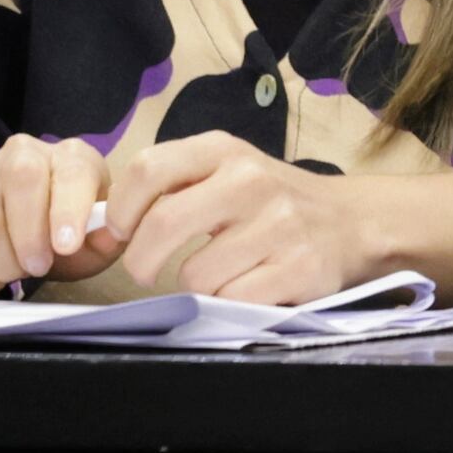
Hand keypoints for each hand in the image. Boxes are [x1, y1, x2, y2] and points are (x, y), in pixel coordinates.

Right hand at [0, 135, 132, 294]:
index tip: (65, 247)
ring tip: (15, 273)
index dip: (68, 211)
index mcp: (71, 157)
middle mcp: (24, 152)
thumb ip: (105, 238)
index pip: (71, 173)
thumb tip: (106, 236)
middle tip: (37, 268)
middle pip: (22, 182)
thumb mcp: (94, 235)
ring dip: (0, 260)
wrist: (6, 218)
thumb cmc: (63, 228)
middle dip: (29, 237)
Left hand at [95, 136, 396, 305]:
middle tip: (145, 272)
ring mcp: (278, 224)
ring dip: (196, 286)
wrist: (352, 222)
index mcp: (224, 150)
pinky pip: (230, 300)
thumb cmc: (270, 203)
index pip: (147, 169)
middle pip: (162, 224)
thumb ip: (170, 188)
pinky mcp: (298, 267)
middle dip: (140, 260)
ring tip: (220, 273)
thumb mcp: (225, 173)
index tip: (121, 233)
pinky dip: (230, 302)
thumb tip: (100, 227)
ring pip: (194, 275)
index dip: (120, 210)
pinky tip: (248, 285)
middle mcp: (251, 180)